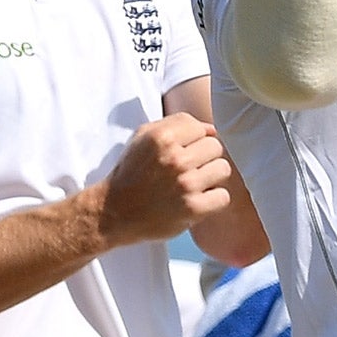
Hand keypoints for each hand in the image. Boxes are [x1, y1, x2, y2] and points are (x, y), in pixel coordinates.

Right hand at [94, 113, 237, 247]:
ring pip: (223, 169)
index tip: (184, 153)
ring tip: (194, 185)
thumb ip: (177, 124)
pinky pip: (223, 196)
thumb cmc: (131, 173)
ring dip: (211, 178)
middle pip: (215, 147)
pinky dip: (213, 200)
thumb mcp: (143, 137)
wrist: (114, 212)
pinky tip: (198, 200)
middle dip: (204, 158)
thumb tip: (212, 130)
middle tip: (189, 170)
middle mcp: (174, 158)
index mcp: (161, 137)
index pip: (202, 128)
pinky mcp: (193, 208)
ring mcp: (185, 184)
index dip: (195, 141)